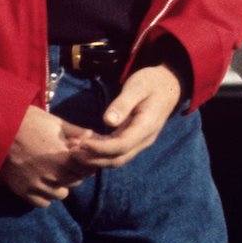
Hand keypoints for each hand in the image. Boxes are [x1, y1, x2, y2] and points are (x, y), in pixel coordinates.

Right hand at [0, 105, 95, 207]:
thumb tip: (93, 136)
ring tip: (53, 173)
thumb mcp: (56, 123)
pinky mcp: (23, 191)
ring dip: (60, 185)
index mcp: (63, 157)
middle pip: (75, 182)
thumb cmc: (30, 122)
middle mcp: (52, 174)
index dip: (85, 163)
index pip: (87, 170)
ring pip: (61, 194)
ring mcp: (36, 184)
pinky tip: (42, 182)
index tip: (77, 157)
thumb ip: (77, 132)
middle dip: (74, 173)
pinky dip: (45, 195)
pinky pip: (43, 203)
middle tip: (65, 163)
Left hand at [67, 64, 182, 170]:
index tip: (81, 143)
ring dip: (95, 159)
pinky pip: (115, 152)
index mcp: (147, 126)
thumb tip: (108, 121)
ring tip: (73, 151)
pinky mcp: (132, 139)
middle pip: (118, 159)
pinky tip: (83, 146)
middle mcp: (144, 139)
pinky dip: (99, 153)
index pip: (122, 146)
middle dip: (94, 159)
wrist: (169, 85)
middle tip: (71, 152)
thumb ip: (123, 103)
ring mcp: (139, 141)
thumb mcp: (138, 87)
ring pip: (116, 159)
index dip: (100, 148)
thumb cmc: (152, 83)